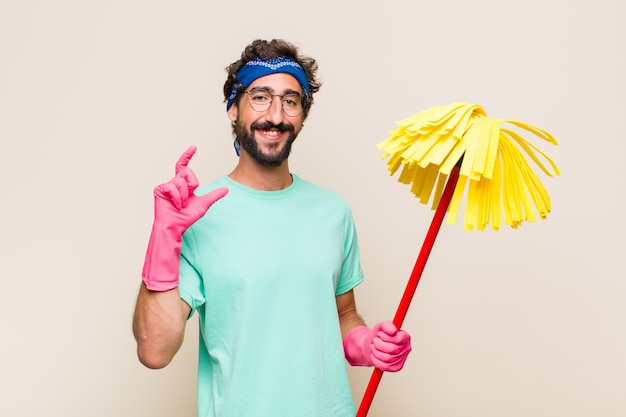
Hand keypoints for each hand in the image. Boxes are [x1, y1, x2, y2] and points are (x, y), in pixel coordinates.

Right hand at [142, 146, 227, 290]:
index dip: (188, 155)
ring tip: (181, 205)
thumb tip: (227, 189)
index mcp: (183, 184)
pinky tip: (176, 205)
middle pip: (188, 172)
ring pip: (181, 180)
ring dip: (184, 195)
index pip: (184, 166)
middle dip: (191, 186)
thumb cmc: (186, 217)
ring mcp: (166, 185)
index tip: (194, 147)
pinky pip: (172, 186)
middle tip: (187, 200)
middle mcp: (174, 182)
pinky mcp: (160, 189)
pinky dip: (177, 197)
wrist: (176, 226)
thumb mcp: (204, 204)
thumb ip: (214, 196)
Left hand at [343, 320, 411, 371]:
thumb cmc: (378, 336)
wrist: (372, 345)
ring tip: (374, 347)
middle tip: (375, 341)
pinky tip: (375, 355)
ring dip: (376, 352)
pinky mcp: (396, 367)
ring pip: (388, 358)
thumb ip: (387, 325)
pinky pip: (385, 367)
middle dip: (379, 344)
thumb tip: (393, 331)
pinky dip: (376, 360)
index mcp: (405, 337)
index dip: (386, 337)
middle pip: (392, 349)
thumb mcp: (381, 326)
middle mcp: (406, 348)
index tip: (380, 334)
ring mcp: (402, 359)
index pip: (398, 339)